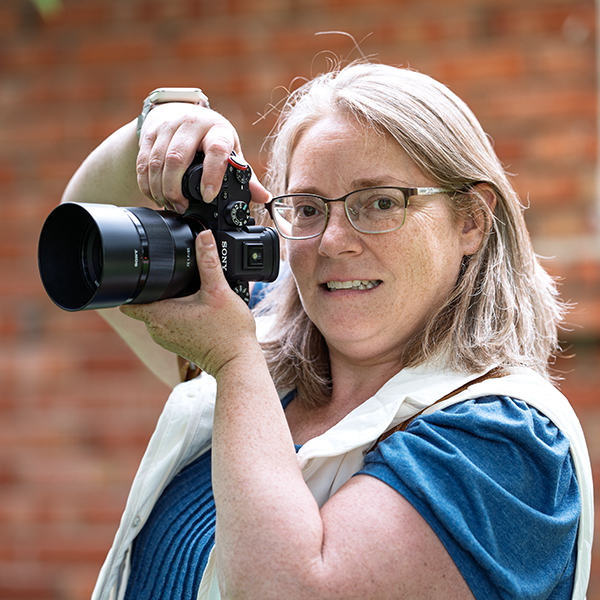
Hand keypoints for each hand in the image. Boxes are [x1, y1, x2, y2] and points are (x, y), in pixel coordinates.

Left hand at [120, 230, 259, 377]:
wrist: (237, 360)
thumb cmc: (228, 333)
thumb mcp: (219, 291)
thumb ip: (209, 262)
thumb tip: (204, 237)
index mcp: (160, 315)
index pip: (127, 300)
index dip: (130, 283)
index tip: (141, 272)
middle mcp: (157, 329)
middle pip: (143, 301)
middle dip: (154, 288)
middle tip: (172, 275)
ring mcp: (166, 338)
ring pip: (156, 311)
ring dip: (166, 300)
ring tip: (186, 291)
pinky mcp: (176, 342)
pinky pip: (167, 321)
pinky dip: (175, 312)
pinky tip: (193, 306)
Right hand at [136, 103, 269, 213]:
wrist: (182, 112)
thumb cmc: (211, 136)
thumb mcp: (231, 151)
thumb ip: (245, 176)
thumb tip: (263, 197)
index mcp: (217, 131)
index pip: (216, 151)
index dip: (212, 174)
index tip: (208, 196)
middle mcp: (192, 124)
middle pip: (177, 159)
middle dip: (176, 189)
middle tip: (181, 206)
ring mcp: (168, 126)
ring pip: (157, 162)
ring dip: (160, 189)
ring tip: (168, 203)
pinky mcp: (149, 132)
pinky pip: (143, 162)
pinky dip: (146, 183)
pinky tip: (154, 194)